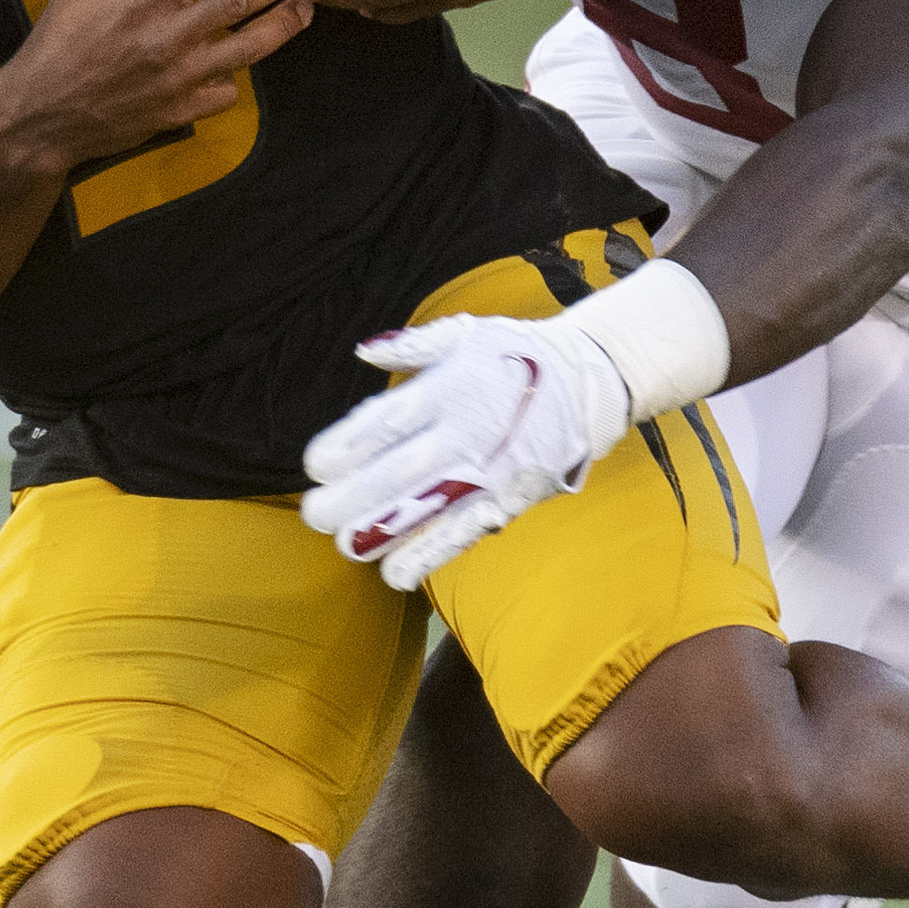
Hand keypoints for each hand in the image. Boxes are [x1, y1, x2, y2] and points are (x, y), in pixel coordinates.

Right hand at [0, 0, 321, 179]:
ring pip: (246, 50)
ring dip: (283, 25)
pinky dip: (238, 76)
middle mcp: (165, 38)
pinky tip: (251, 59)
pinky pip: (225, 92)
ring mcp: (177, 79)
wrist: (40, 118)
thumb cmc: (58, 41)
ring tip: (309, 4)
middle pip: (237, 3)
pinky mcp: (179, 112)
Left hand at [299, 312, 632, 591]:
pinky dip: (432, 554)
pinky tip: (396, 573)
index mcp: (452, 387)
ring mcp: (492, 471)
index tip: (316, 464)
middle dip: (355, 497)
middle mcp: (469, 432)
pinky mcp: (510, 499)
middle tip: (314, 514)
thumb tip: (364, 350)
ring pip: (432, 509)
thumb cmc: (519, 354)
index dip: (351, 443)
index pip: (391, 419)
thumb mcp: (469, 333)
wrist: (594, 380)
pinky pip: (467, 532)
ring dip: (386, 533)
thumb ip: (413, 346)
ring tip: (346, 547)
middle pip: (403, 471)